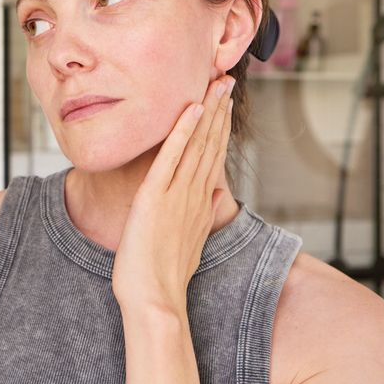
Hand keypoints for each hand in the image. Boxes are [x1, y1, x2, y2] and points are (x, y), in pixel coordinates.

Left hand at [110, 74, 234, 310]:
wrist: (155, 302)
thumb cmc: (163, 279)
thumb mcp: (188, 243)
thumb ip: (199, 217)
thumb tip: (213, 199)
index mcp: (200, 204)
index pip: (213, 157)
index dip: (220, 127)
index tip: (225, 103)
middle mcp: (194, 196)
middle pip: (211, 144)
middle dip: (219, 110)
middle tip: (227, 81)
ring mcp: (177, 195)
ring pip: (197, 145)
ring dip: (207, 111)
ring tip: (216, 84)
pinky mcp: (155, 197)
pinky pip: (171, 158)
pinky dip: (181, 132)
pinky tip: (191, 109)